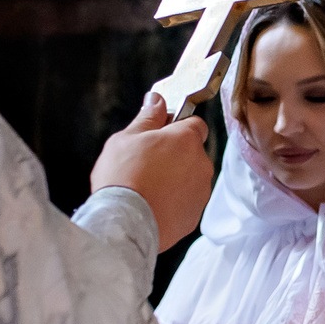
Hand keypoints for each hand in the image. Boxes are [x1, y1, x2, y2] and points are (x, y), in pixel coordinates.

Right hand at [91, 93, 214, 251]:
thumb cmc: (123, 178)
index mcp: (186, 140)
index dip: (177, 127)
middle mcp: (201, 164)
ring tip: (147, 187)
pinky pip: (186, 201)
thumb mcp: (126, 138)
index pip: (194, 123)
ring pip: (190, 178)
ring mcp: (200, 191)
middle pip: (192, 152)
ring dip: (175, 179)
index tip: (160, 134)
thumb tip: (157, 100)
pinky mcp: (194, 215)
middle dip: (174, 155)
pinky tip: (152, 203)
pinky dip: (174, 201)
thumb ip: (147, 117)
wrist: (125, 223)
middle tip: (146, 163)